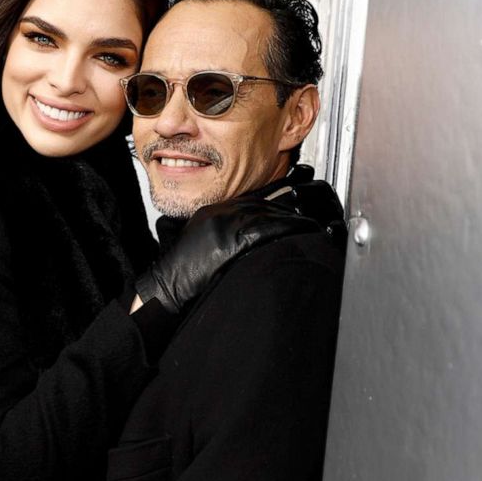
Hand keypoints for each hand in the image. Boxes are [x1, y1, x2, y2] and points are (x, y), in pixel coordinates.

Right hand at [135, 196, 319, 313]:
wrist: (166, 288)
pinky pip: (266, 229)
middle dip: (291, 205)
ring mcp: (224, 224)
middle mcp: (219, 213)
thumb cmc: (183, 272)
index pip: (253, 198)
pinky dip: (288, 227)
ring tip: (315, 221)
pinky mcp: (229, 239)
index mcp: (213, 212)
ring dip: (296, 217)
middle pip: (265, 203)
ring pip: (269, 213)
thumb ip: (226, 232)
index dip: (278, 195)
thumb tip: (255, 235)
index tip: (297, 192)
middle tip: (313, 206)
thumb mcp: (203, 242)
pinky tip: (304, 229)